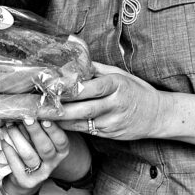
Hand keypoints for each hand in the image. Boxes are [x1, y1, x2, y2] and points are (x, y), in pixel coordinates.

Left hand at [0, 118, 70, 194]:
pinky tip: (4, 139)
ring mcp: (39, 174)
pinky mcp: (25, 180)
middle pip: (45, 148)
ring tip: (9, 126)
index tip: (44, 119)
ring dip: (18, 138)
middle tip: (26, 118)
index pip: (61, 141)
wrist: (25, 177)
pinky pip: (16, 164)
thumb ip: (34, 124)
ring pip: (29, 155)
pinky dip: (8, 150)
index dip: (54, 130)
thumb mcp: (37, 137)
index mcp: (60, 151)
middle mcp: (52, 163)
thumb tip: (23, 109)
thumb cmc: (33, 150)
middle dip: (35, 131)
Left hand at [37, 61, 162, 140]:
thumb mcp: (119, 74)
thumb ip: (96, 70)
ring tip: (40, 115)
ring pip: (82, 123)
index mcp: (117, 85)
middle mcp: (115, 104)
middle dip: (59, 109)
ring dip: (60, 120)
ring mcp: (112, 122)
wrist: (157, 115)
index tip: (51, 87)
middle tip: (37, 106)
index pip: (91, 87)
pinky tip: (55, 123)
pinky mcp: (109, 134)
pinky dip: (69, 127)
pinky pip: (86, 130)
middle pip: (83, 108)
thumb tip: (73, 61)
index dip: (70, 89)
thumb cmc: (136, 90)